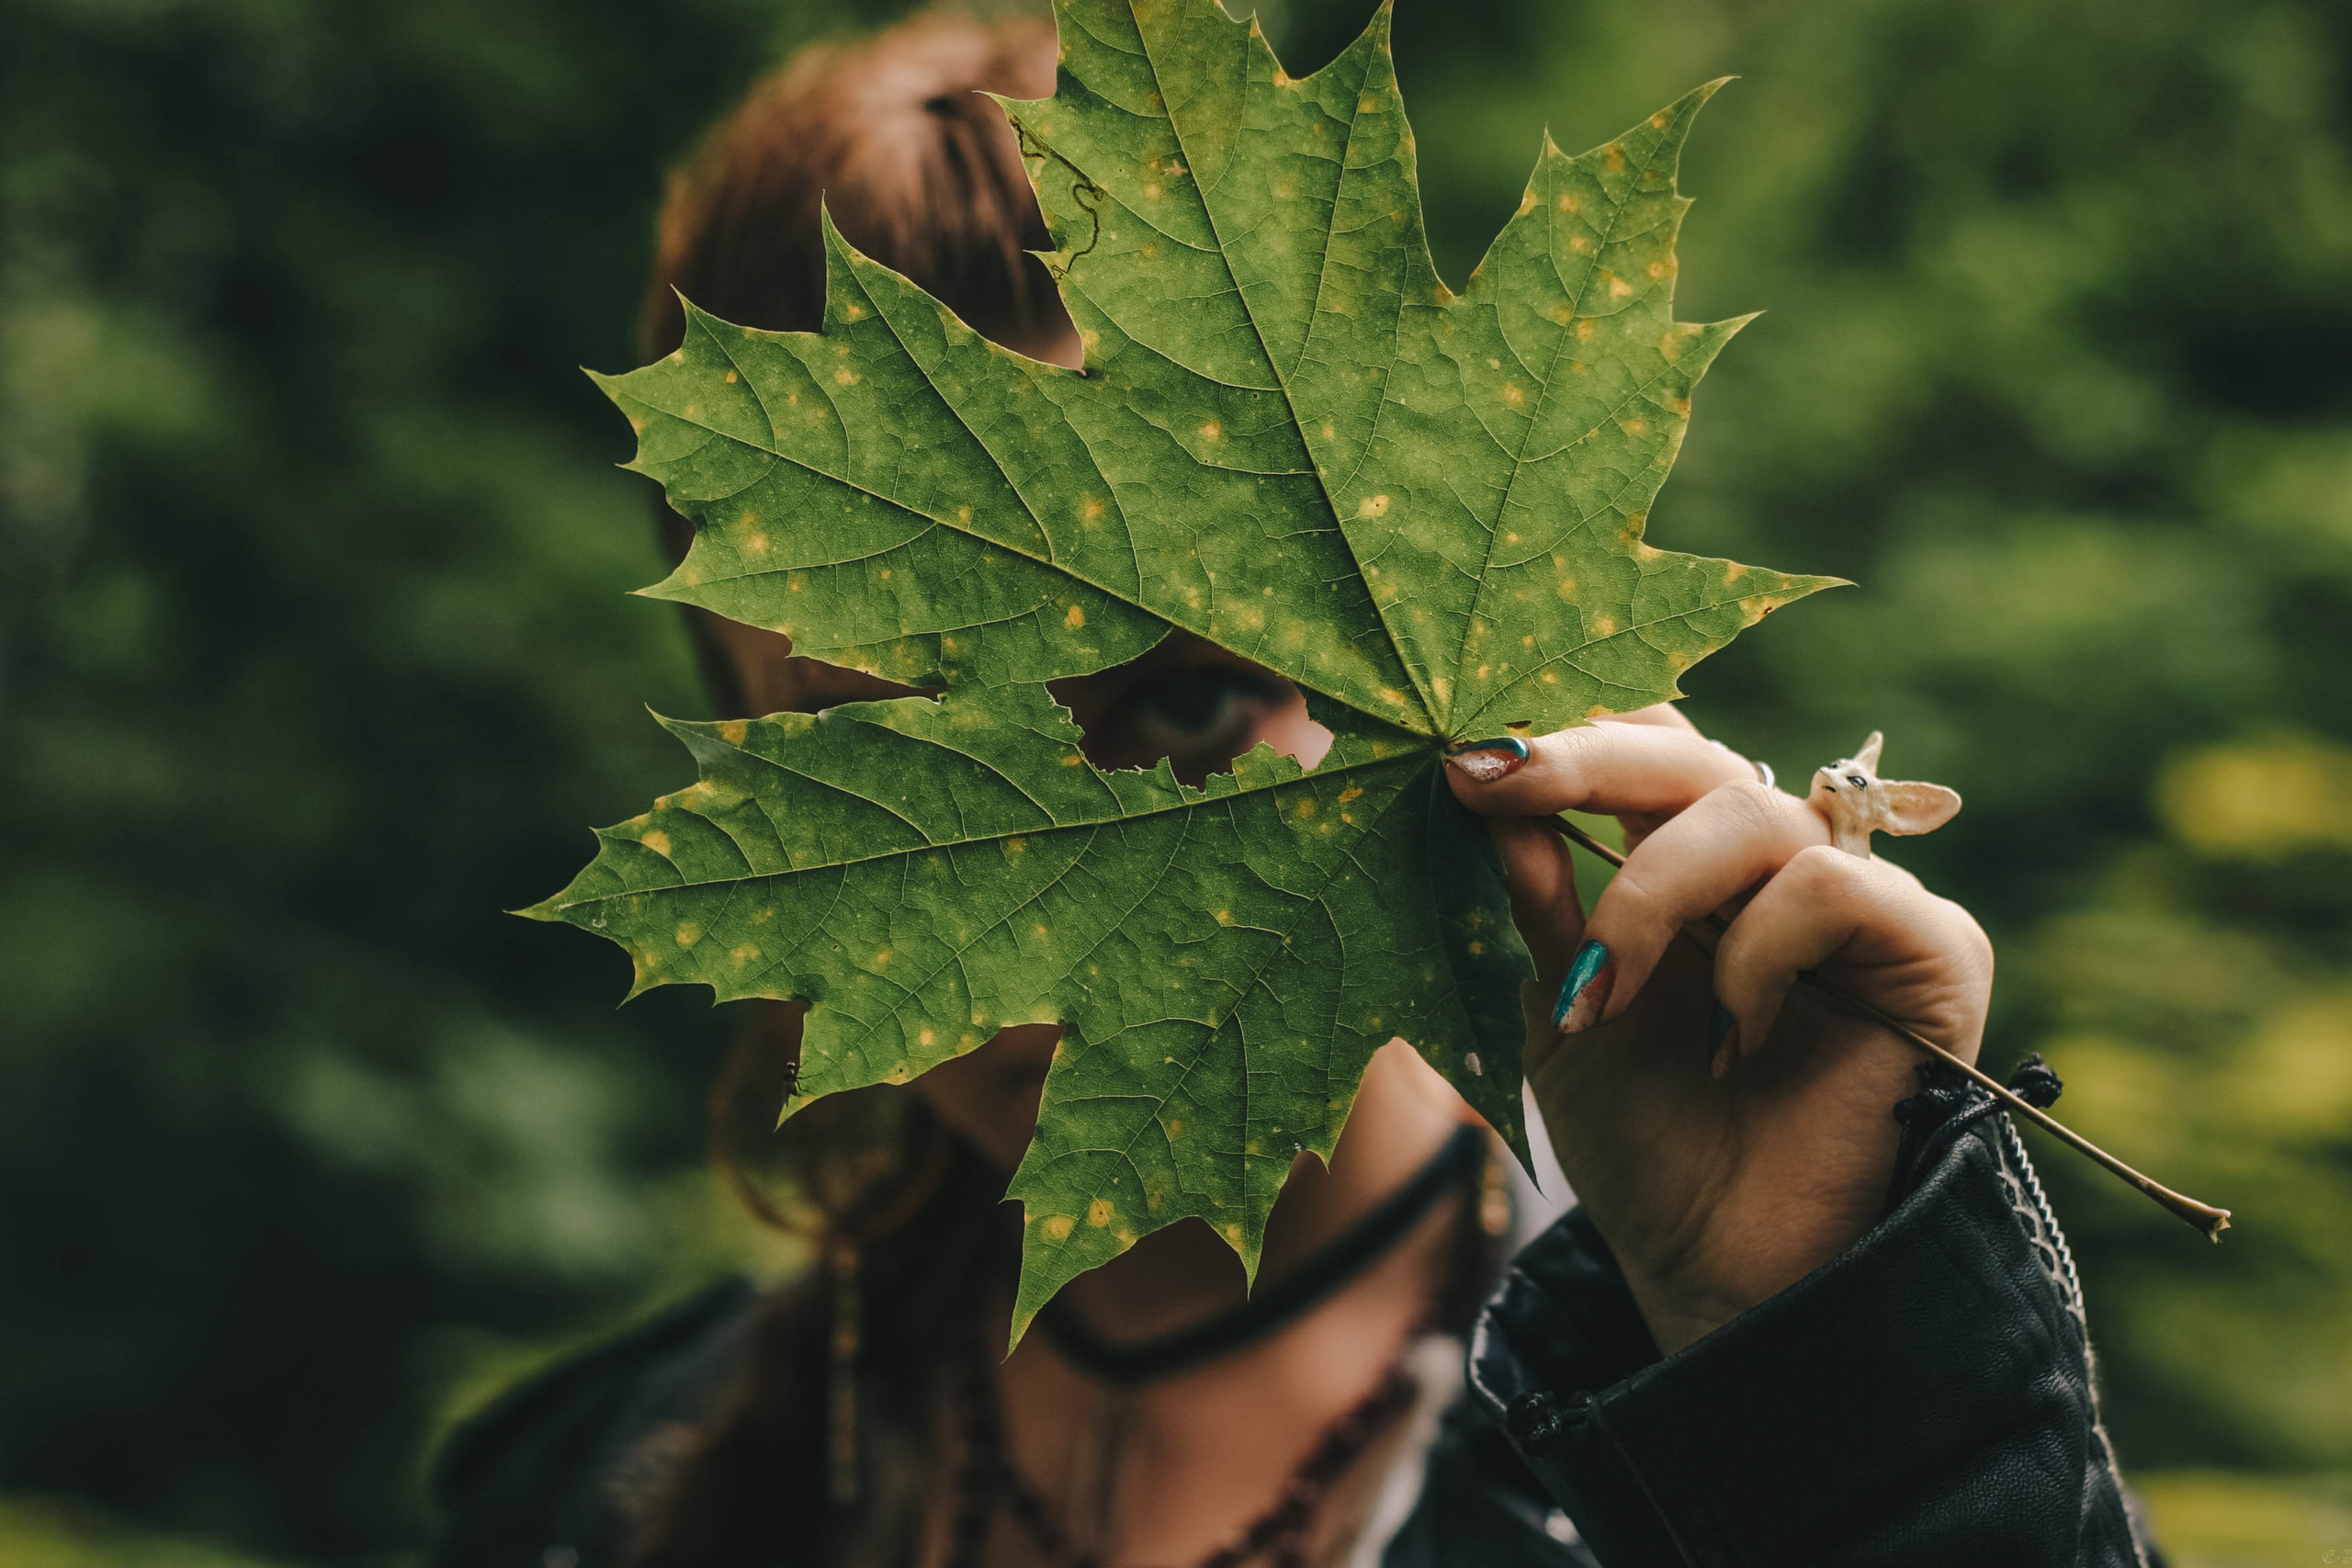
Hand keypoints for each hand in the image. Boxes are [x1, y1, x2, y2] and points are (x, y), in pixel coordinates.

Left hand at [1447, 711, 1993, 1354]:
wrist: (1726, 1273)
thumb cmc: (1646, 1143)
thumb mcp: (1560, 1009)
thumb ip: (1536, 903)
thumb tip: (1484, 779)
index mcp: (1688, 863)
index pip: (1641, 747)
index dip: (1560, 735)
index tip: (1458, 761)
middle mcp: (1776, 862)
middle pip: (1692, 751)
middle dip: (1581, 760)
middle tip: (1489, 780)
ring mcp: (1860, 896)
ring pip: (1748, 811)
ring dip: (1647, 899)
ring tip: (1599, 1002)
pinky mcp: (1932, 944)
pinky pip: (1829, 886)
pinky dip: (1755, 955)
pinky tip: (1731, 1042)